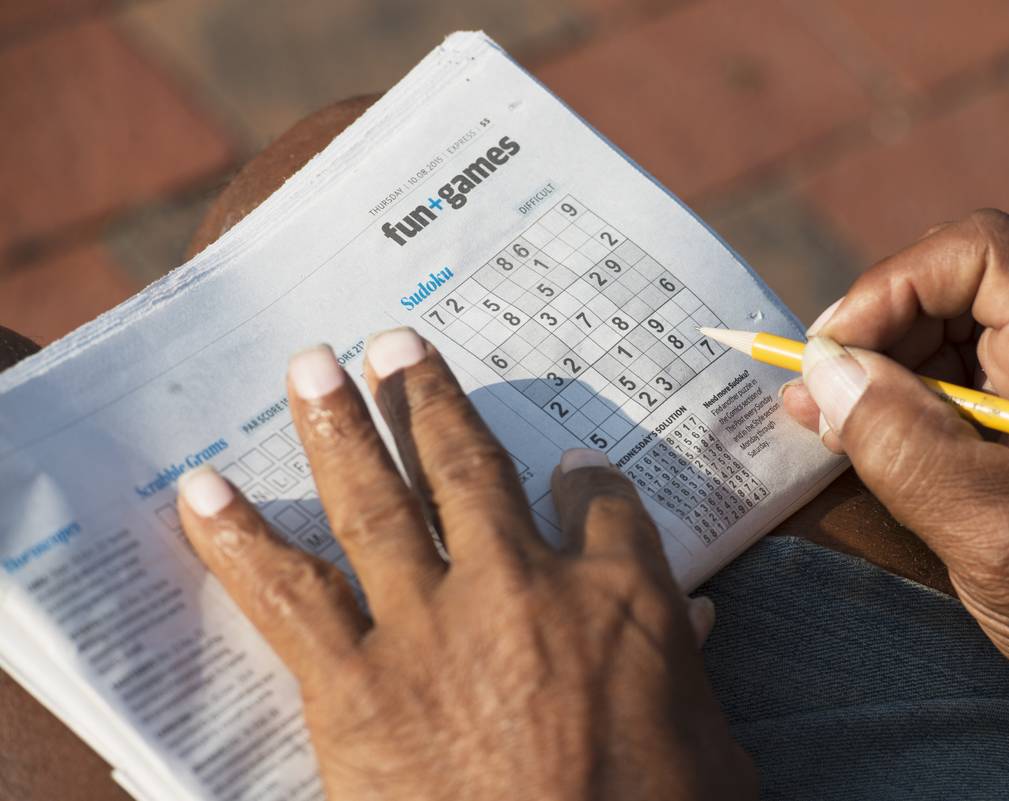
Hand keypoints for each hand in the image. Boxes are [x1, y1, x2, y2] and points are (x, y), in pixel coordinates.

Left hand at [176, 329, 752, 800]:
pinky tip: (201, 495)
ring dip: (341, 429)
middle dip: (430, 402)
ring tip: (312, 368)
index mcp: (617, 595)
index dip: (584, 477)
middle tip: (395, 347)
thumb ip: (687, 667)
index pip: (600, 502)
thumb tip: (694, 619)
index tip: (569, 464)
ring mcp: (432, 624)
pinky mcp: (356, 684)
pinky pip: (288, 596)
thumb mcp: (709, 744)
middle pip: (471, 468)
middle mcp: (520, 583)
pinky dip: (239, 542)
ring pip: (380, 502)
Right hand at [782, 210, 1008, 768]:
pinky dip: (913, 398)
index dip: (888, 287)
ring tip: (831, 424)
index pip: (978, 253)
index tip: (829, 354)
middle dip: (877, 334)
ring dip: (886, 368)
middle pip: (959, 284)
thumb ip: (901, 445)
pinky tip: (872, 438)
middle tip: (815, 400)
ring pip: (956, 325)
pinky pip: (971, 370)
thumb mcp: (991, 534)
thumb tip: (821, 373)